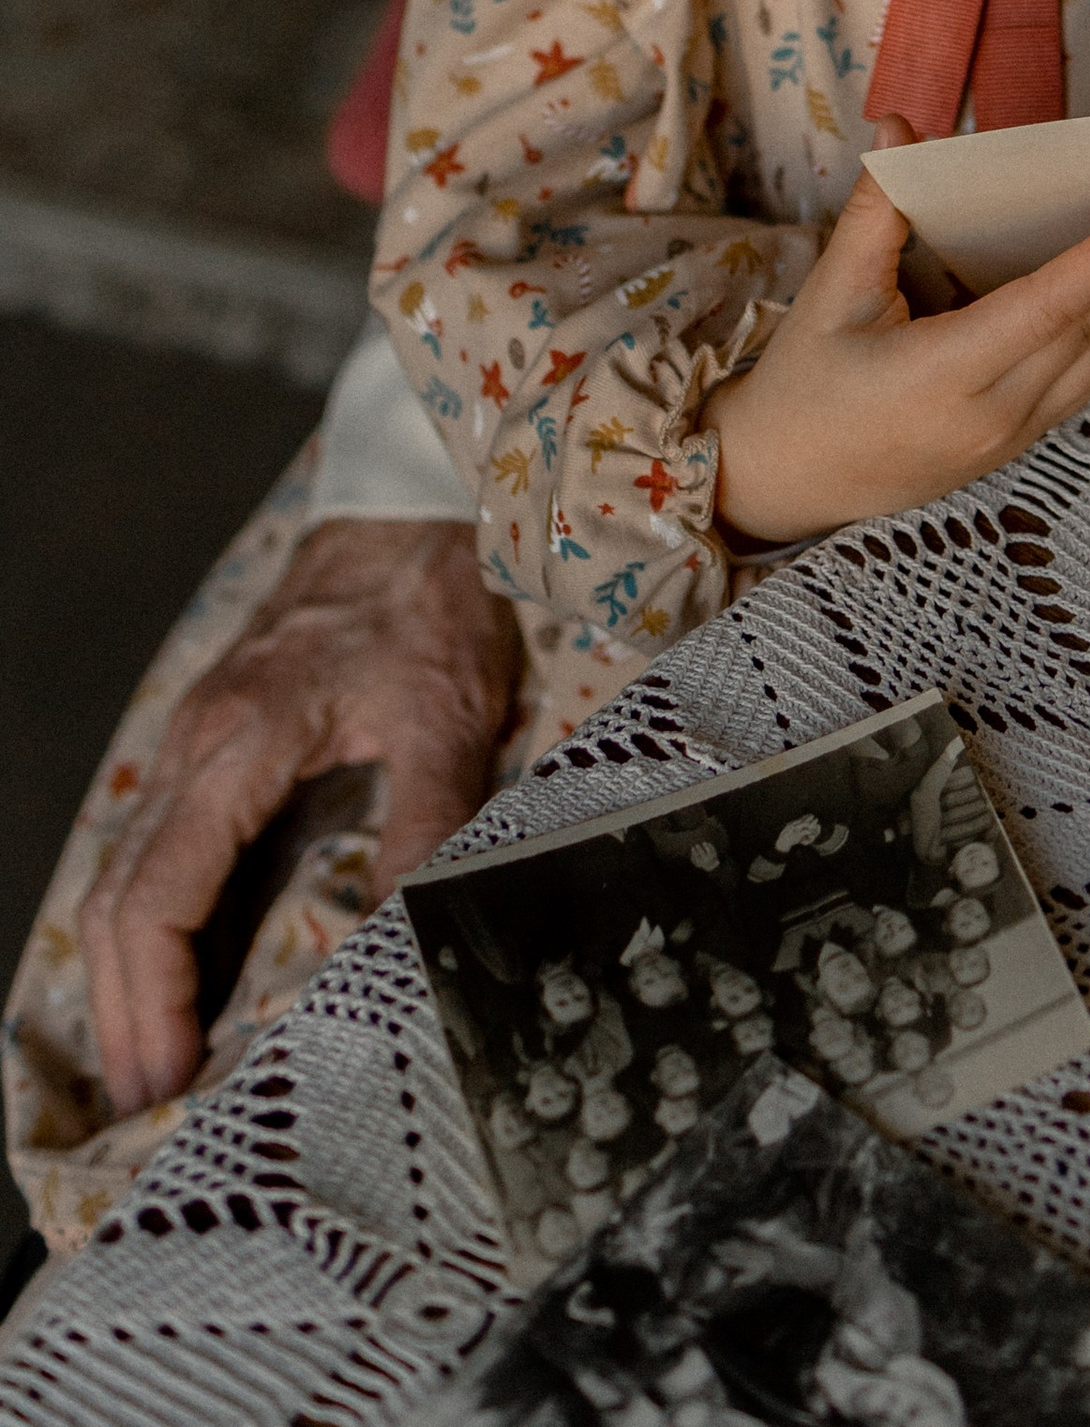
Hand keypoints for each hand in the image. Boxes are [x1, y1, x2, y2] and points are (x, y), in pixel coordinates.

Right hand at [81, 518, 519, 1119]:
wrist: (408, 509)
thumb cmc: (428, 601)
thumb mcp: (447, 713)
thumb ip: (425, 820)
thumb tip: (406, 935)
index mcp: (240, 742)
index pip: (157, 892)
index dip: (154, 995)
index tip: (168, 1075)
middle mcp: (196, 745)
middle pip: (117, 897)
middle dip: (124, 1008)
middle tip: (148, 1103)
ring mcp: (196, 739)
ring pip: (125, 871)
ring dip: (129, 971)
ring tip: (155, 1061)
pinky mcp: (215, 739)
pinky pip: (158, 842)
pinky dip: (152, 920)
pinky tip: (180, 970)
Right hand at [708, 142, 1089, 547]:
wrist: (784, 482)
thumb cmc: (802, 385)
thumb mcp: (830, 293)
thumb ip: (877, 208)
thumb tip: (903, 126)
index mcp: (942, 377)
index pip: (1050, 307)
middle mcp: (990, 416)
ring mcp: (1008, 439)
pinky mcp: (1014, 446)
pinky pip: (1083, 382)